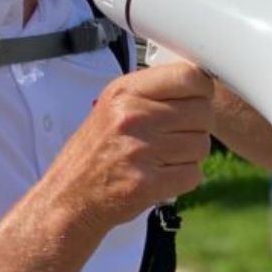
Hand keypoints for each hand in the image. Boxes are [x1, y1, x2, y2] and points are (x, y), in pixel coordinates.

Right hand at [45, 62, 213, 233]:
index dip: (201, 90)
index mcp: (125, 91)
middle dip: (197, 125)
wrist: (69, 195)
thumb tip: (200, 80)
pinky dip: (184, 178)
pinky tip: (162, 175)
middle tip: (175, 134)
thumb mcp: (114, 105)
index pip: (189, 76)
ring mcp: (141, 150)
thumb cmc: (97, 149)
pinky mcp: (147, 183)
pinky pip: (194, 174)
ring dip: (190, 154)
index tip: (196, 99)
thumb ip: (153, 91)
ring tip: (164, 156)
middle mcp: (133, 116)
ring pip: (202, 144)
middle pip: (202, 112)